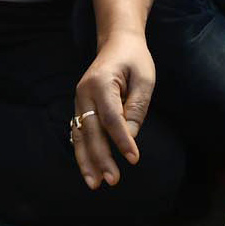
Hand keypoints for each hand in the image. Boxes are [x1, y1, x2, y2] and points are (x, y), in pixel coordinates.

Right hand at [71, 31, 155, 188]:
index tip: (133, 159)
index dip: (122, 140)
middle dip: (101, 157)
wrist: (117, 42)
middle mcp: (84, 92)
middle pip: (92, 130)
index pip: (112, 117)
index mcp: (101, 82)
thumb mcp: (145, 79)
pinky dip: (83, 152)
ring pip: (80, 135)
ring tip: (94, 184)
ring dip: (86, 161)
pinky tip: (89, 170)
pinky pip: (79, 132)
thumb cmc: (135, 59)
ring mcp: (79, 99)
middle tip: (113, 180)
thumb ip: (137, 107)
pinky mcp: (80, 106)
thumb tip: (130, 137)